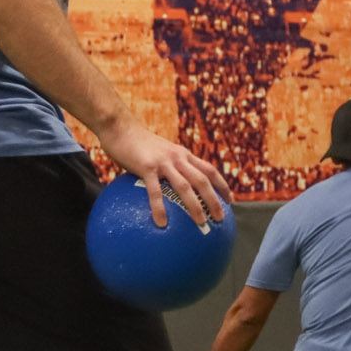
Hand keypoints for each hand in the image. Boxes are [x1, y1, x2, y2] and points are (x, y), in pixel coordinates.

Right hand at [99, 117, 228, 229]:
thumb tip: (169, 187)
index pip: (209, 170)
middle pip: (203, 180)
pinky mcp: (147, 167)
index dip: (222, 185)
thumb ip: (167, 165)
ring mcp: (164, 162)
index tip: (230, 200)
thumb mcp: (159, 151)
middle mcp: (178, 157)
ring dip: (195, 206)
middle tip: (221, 218)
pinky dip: (160, 208)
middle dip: (215, 200)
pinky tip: (161, 223)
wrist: (119, 127)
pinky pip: (155, 191)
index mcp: (182, 154)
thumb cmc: (136, 142)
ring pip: (185, 187)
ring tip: (201, 223)